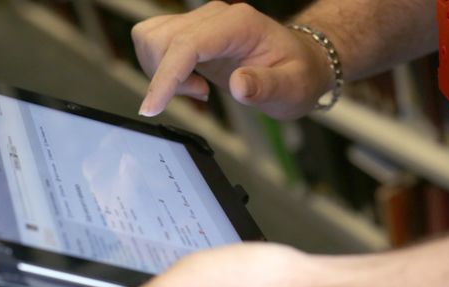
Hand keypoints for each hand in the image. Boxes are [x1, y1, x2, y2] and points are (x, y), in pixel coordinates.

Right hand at [131, 1, 333, 118]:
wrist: (298, 62)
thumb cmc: (297, 73)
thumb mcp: (293, 88)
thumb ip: (266, 86)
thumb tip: (238, 85)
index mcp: (239, 24)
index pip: (187, 44)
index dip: (165, 76)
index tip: (152, 107)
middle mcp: (215, 16)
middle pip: (160, 39)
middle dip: (166, 78)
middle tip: (201, 94)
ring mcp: (200, 23)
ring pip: (150, 38)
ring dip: (160, 72)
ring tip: (197, 88)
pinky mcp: (190, 33)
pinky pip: (155, 43)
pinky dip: (161, 68)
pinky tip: (190, 81)